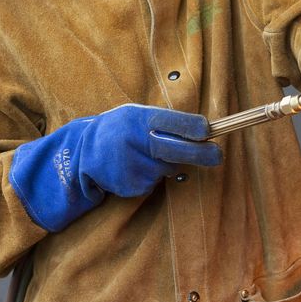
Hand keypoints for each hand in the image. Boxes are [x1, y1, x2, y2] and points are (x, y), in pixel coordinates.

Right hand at [9, 104, 221, 231]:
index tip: (209, 131)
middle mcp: (132, 140)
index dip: (191, 127)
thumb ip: (164, 123)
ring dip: (167, 165)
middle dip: (200, 154)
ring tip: (145, 155)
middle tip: (217, 155)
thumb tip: (204, 132)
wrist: (83, 153)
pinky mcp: (129, 185)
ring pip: (167, 169)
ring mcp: (130, 165)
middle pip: (174, 150)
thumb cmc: (120, 130)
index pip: (169, 121)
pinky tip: (135, 168)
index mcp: (137, 117)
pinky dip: (152, 177)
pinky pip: (154, 182)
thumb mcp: (136, 116)